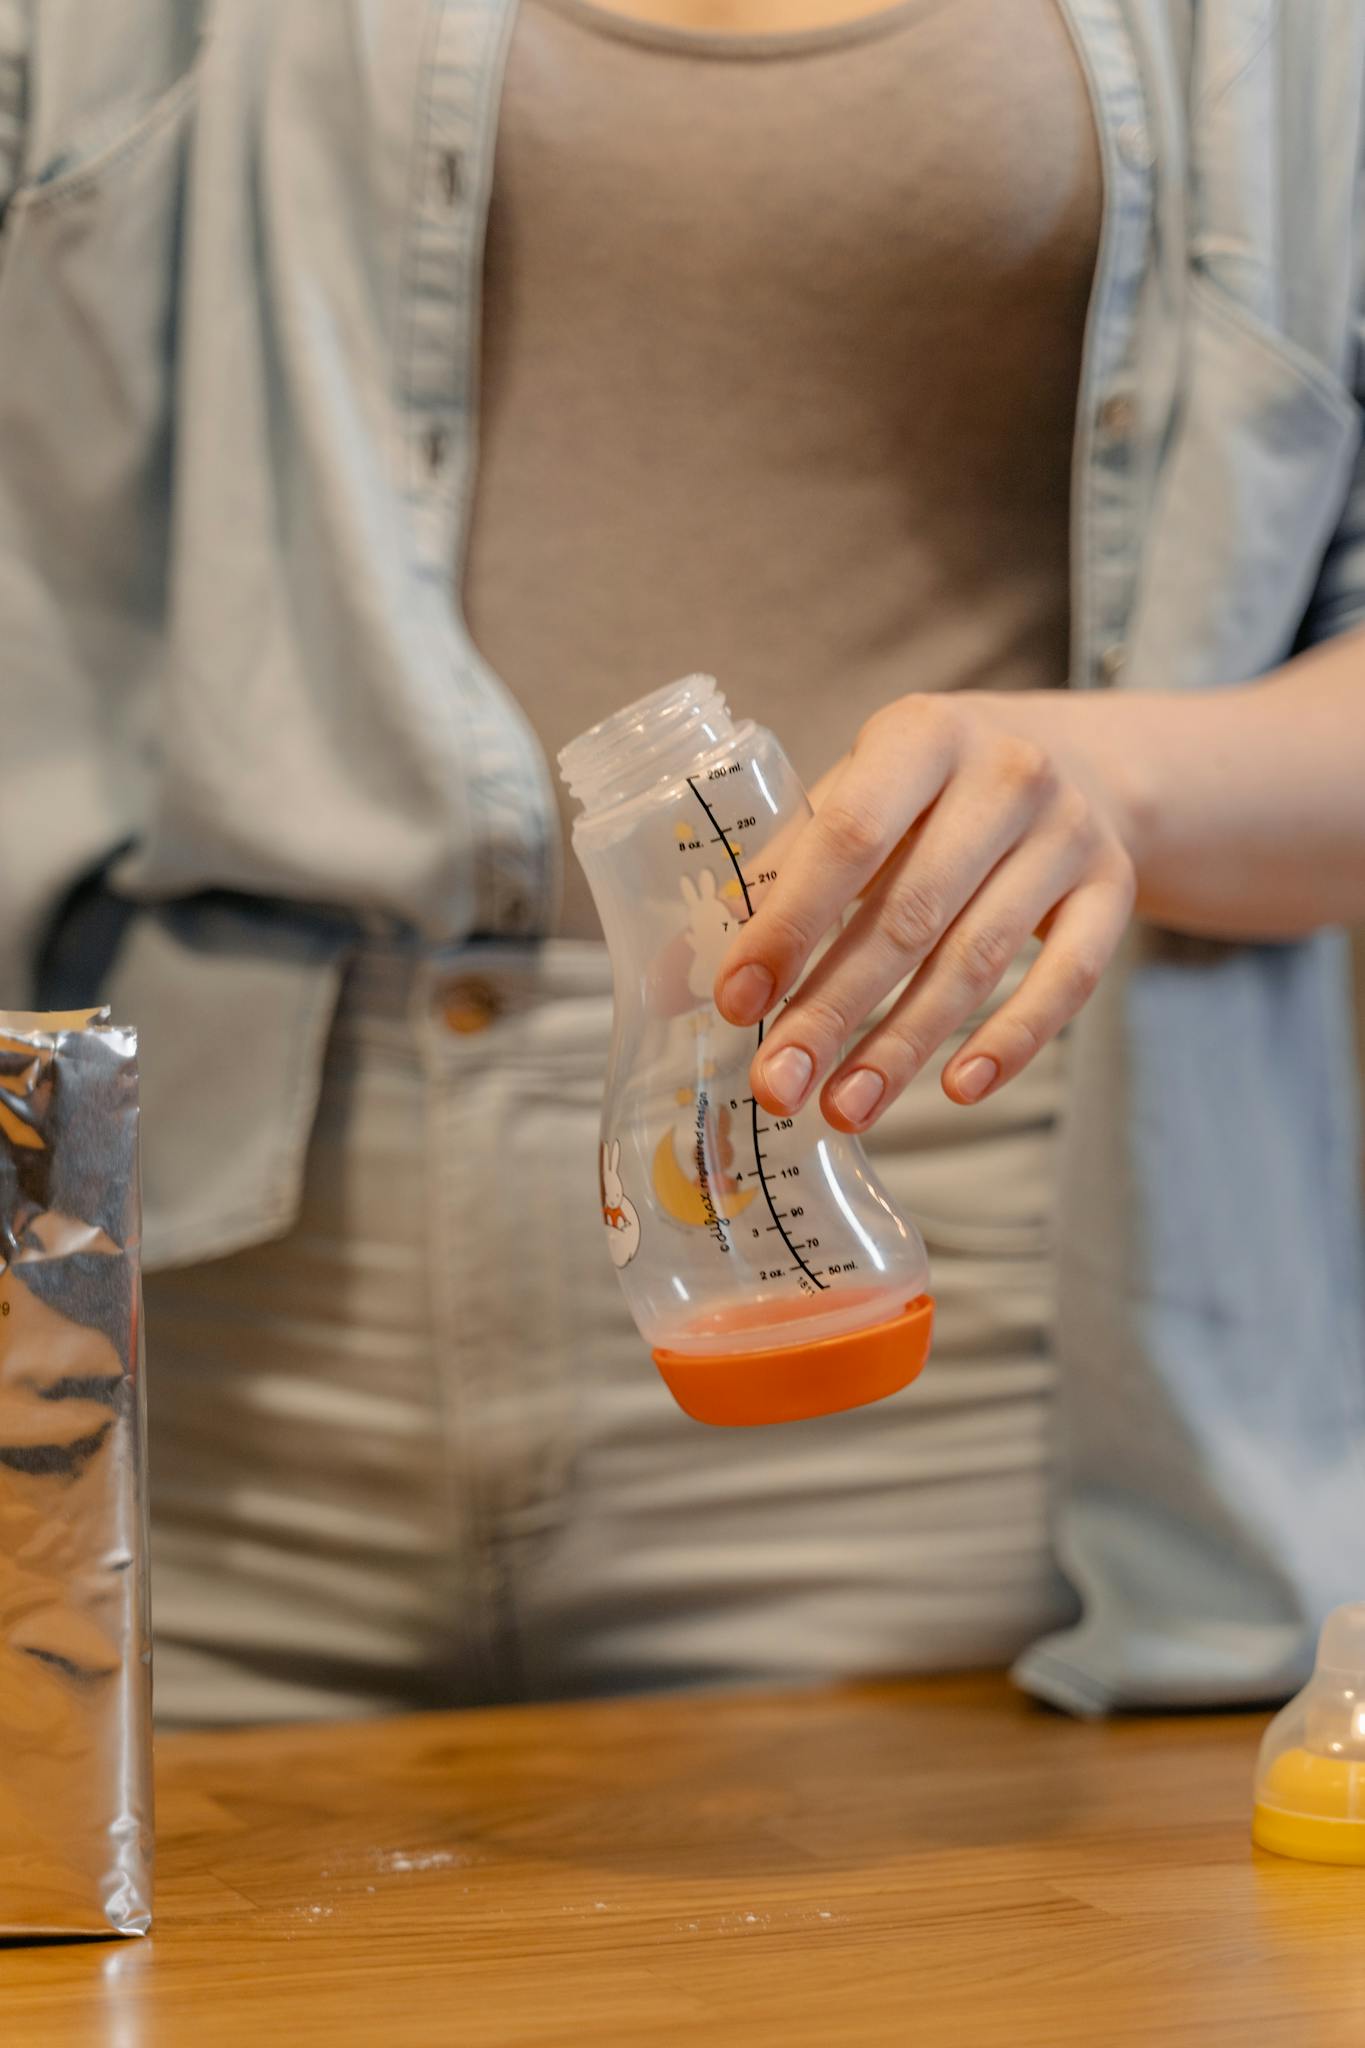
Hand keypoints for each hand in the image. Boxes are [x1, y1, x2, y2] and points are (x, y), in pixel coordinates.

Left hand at [714, 693, 1138, 1129]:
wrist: (1081, 760)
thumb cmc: (933, 790)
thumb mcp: (860, 796)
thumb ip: (778, 875)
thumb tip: (673, 979)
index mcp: (921, 734)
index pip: (849, 837)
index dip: (789, 924)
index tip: (735, 1001)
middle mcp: (1006, 774)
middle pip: (908, 914)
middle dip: (833, 1009)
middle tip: (778, 1082)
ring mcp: (1069, 834)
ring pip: (977, 959)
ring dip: (903, 1046)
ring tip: (842, 1109)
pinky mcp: (1113, 890)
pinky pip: (1066, 981)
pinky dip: (1011, 1042)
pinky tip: (956, 1089)